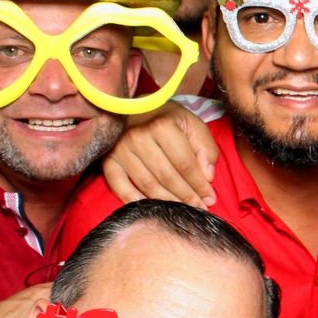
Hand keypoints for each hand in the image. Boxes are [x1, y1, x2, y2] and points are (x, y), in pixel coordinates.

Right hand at [103, 102, 219, 206]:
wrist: (134, 107)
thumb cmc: (167, 118)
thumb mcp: (193, 124)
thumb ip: (206, 148)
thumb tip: (207, 177)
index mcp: (163, 126)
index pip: (185, 164)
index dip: (199, 185)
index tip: (209, 198)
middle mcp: (139, 137)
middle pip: (166, 177)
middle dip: (185, 197)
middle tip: (198, 208)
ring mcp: (121, 149)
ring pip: (147, 184)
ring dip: (166, 201)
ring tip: (180, 210)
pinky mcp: (108, 159)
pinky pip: (118, 185)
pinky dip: (133, 199)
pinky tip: (149, 208)